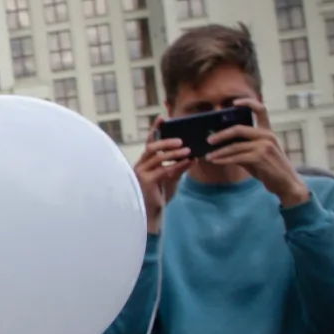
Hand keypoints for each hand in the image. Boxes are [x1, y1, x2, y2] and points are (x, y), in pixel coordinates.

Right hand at [135, 119, 191, 233]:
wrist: (152, 215)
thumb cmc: (158, 197)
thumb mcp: (171, 179)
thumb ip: (179, 168)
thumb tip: (192, 157)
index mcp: (145, 162)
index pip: (150, 142)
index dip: (156, 130)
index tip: (163, 118)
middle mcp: (141, 165)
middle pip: (151, 146)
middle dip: (166, 140)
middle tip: (181, 139)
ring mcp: (141, 173)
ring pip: (156, 156)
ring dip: (173, 153)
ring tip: (187, 150)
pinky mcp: (146, 181)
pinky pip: (163, 170)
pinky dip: (176, 165)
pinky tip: (187, 163)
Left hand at [207, 98, 309, 206]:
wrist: (285, 183)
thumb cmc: (268, 168)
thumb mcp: (257, 154)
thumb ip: (243, 146)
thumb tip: (219, 144)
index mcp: (267, 131)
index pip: (261, 110)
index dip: (248, 103)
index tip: (234, 103)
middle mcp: (267, 136)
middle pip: (239, 129)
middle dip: (221, 134)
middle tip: (208, 140)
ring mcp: (264, 146)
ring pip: (235, 146)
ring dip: (218, 152)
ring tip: (208, 156)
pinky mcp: (260, 157)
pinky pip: (236, 157)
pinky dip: (224, 160)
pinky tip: (216, 161)